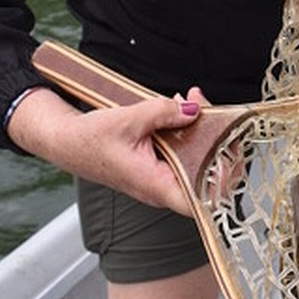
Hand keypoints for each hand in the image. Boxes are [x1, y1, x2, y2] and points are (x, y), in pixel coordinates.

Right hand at [6, 84, 205, 215]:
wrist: (65, 141)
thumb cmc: (89, 139)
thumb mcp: (129, 119)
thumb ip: (164, 112)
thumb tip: (193, 109)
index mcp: (157, 186)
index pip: (203, 199)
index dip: (225, 180)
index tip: (232, 150)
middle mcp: (162, 187)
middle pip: (206, 173)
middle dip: (216, 140)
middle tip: (213, 111)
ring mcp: (161, 177)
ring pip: (195, 159)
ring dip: (201, 130)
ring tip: (194, 99)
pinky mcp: (157, 165)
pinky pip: (182, 151)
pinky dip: (186, 129)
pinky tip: (183, 107)